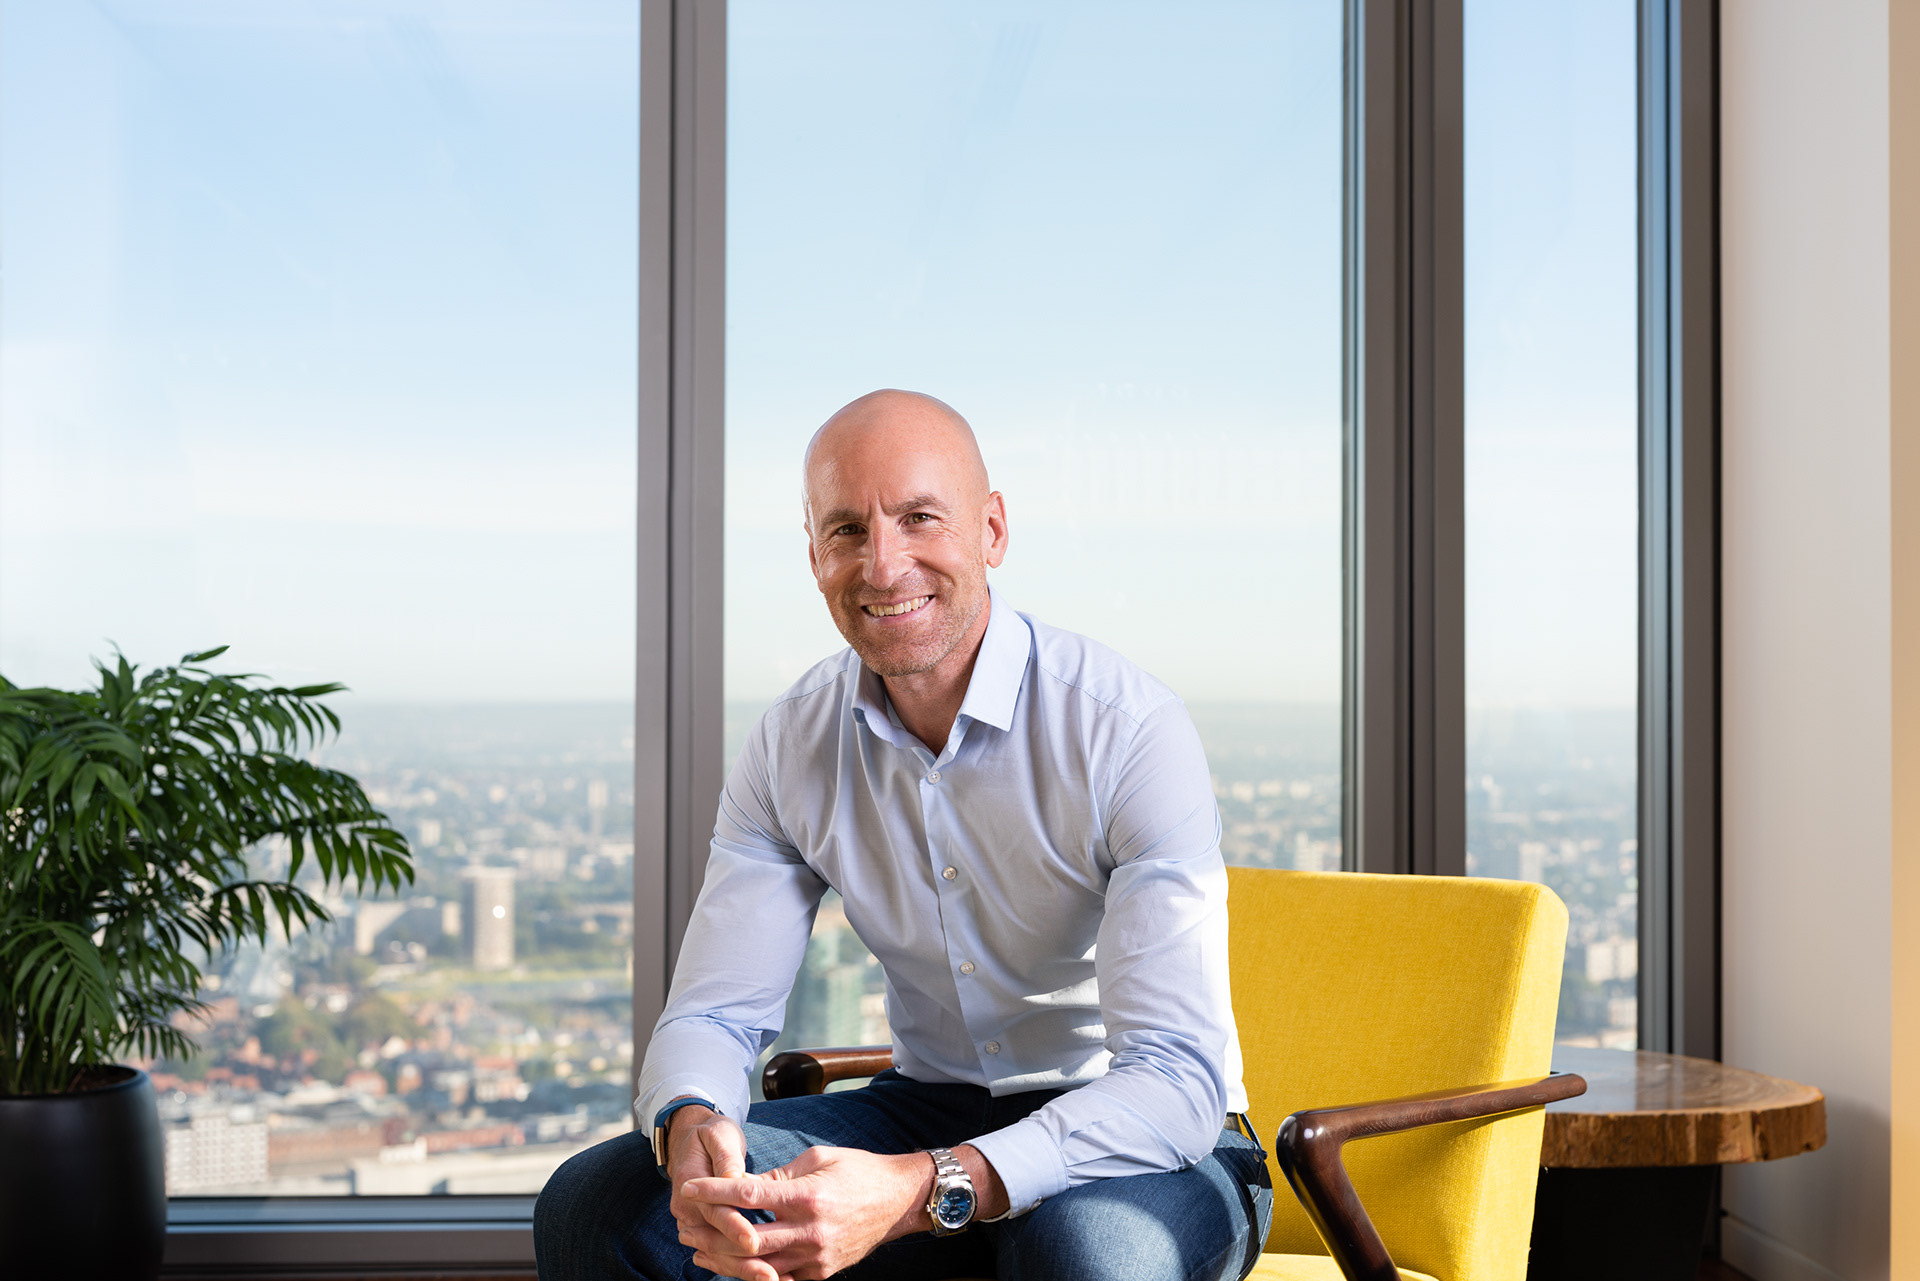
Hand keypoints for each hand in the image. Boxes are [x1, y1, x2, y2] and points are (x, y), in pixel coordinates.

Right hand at [663, 1104, 760, 1269]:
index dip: (734, 1226)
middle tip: (770, 1274)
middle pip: (717, 1239)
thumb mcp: (717, 1133)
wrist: (688, 1137)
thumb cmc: (710, 1132)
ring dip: (744, 1268)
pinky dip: (741, 1266)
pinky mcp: (705, 1228)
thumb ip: (726, 1157)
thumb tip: (733, 1177)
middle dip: (743, 1258)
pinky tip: (769, 1276)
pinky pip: (721, 1253)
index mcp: (689, 1180)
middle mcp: (687, 1208)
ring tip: (772, 1280)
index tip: (753, 1240)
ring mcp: (693, 1221)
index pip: (714, 1210)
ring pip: (718, 1252)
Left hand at [678, 1145, 930, 1280]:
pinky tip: (730, 1263)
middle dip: (710, 1232)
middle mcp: (810, 1231)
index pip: (750, 1195)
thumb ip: (780, 1175)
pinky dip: (751, 1272)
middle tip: (685, 1224)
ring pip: (758, 1267)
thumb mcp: (819, 1158)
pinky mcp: (821, 1274)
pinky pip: (778, 1279)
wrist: (899, 1201)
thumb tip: (744, 1186)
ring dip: (723, 1259)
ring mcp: (816, 1258)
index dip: (715, 1191)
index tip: (689, 1187)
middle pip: (746, 1240)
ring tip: (697, 1248)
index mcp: (808, 1196)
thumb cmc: (858, 1170)